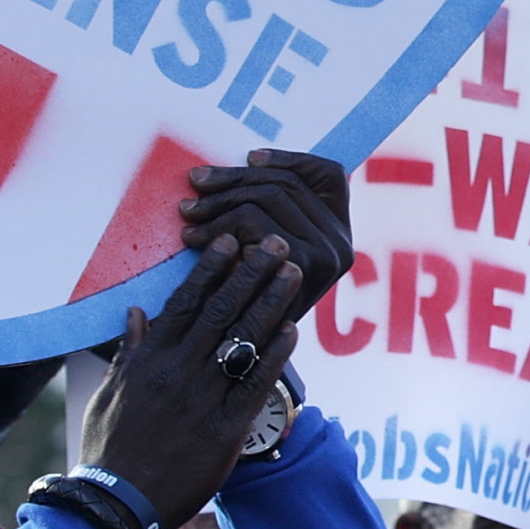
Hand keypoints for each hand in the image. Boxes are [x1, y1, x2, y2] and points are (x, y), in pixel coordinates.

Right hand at [77, 233, 301, 528]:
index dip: (211, 269)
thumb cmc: (109, 449)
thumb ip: (128, 351)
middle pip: (220, 312)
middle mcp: (176, 373)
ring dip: (270, 303)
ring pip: (241, 341)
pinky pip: (254, 386)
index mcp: (148, 361)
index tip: (231, 241)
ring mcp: (201, 400)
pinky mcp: (223, 431)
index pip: (185, 303)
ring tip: (292, 273)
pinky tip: (291, 330)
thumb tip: (137, 312)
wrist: (114, 505)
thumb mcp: (109, 393)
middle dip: (251, 273)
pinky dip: (274, 356)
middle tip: (275, 244)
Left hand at [177, 149, 350, 319]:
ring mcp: (325, 258)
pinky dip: (219, 230)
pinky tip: (196, 241)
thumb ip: (272, 218)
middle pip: (285, 185)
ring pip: (264, 202)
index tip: (249, 155)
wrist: (236, 374)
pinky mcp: (301, 270)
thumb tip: (252, 160)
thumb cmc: (245, 310)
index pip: (329, 174)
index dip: (289, 158)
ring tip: (188, 218)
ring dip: (219, 205)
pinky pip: (251, 227)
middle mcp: (341, 244)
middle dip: (233, 181)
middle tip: (195, 187)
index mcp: (340, 233)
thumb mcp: (265, 260)